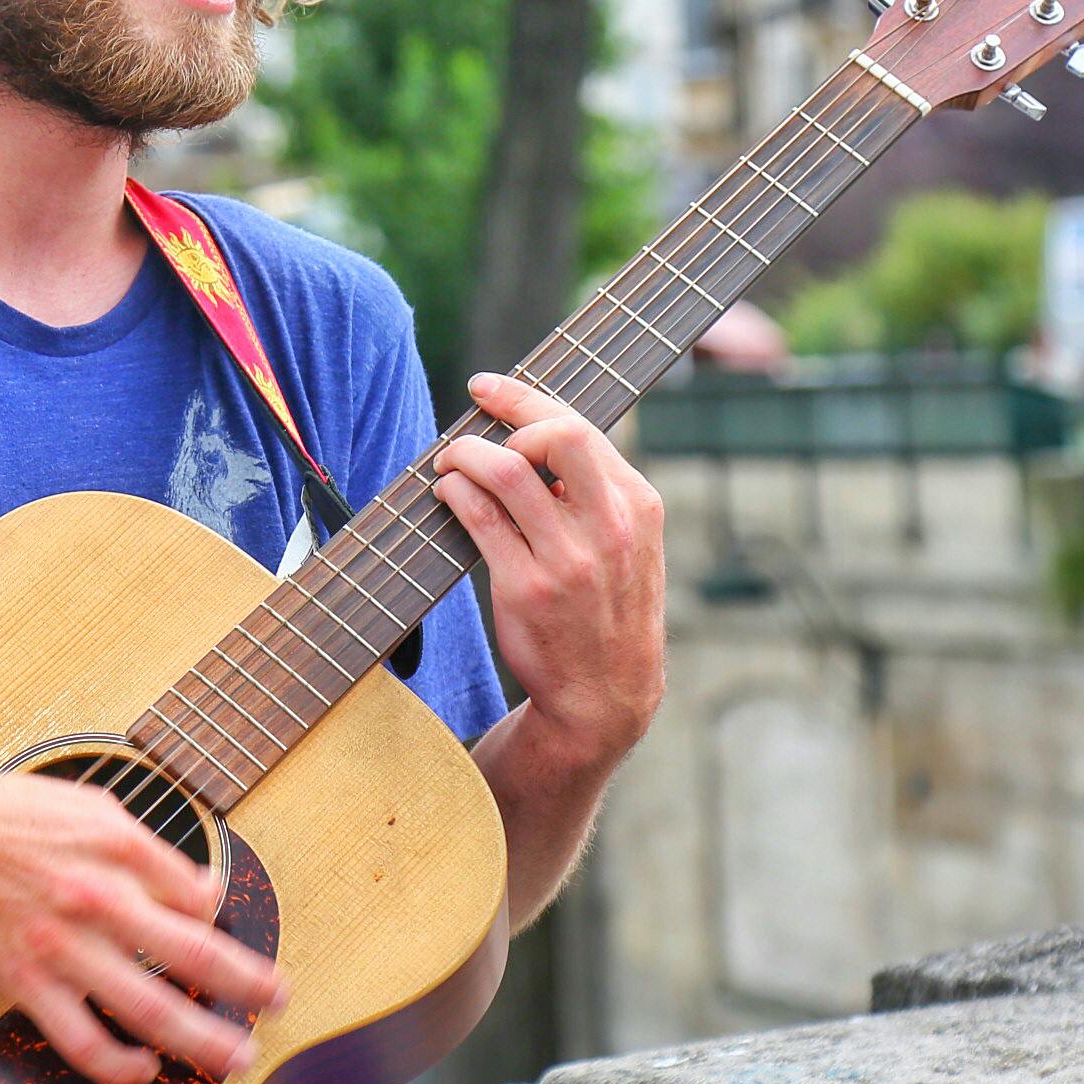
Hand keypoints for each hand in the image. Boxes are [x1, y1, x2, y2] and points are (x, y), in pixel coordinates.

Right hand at [0, 767, 285, 1083]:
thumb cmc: (11, 816)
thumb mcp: (92, 806)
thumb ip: (150, 849)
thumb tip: (202, 890)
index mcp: (118, 848)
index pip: (197, 896)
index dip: (225, 924)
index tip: (238, 943)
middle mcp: (98, 899)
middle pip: (193, 957)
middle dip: (248, 986)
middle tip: (279, 1002)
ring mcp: (64, 948)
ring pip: (149, 1010)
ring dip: (204, 1040)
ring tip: (236, 1058)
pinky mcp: (29, 985)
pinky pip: (84, 1043)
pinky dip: (121, 1067)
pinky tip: (145, 1067)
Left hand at [432, 371, 666, 771]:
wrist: (605, 695)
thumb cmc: (606, 608)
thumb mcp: (628, 544)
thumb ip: (594, 491)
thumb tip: (530, 434)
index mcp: (637, 504)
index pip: (580, 427)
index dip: (525, 399)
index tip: (488, 387)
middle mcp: (609, 526)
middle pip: (556, 434)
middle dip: (505, 418)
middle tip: (474, 431)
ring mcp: (569, 559)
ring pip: (506, 472)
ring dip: (463, 455)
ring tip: (448, 463)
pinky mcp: (528, 589)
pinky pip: (479, 518)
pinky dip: (454, 493)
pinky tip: (447, 494)